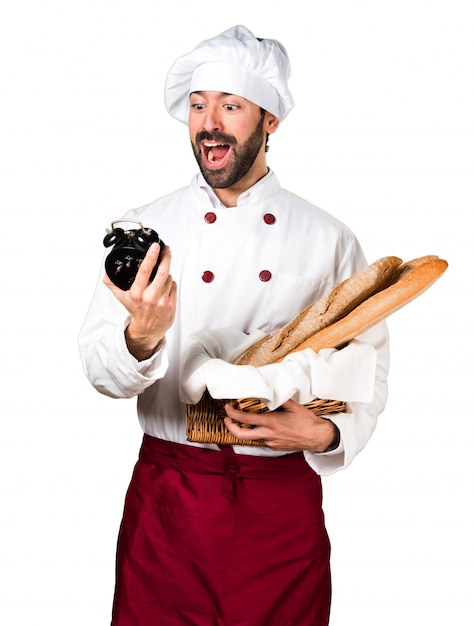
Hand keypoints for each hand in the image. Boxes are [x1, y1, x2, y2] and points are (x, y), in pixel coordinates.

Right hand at [104, 242, 176, 359]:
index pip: (145, 271)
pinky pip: (174, 286)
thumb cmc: (136, 312)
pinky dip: (170, 283)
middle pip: (162, 272)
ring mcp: (162, 301)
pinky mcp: (172, 304)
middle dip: (166, 258)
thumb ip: (112, 284)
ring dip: (166, 273)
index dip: (151, 257)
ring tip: (159, 278)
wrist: (146, 330)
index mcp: (137, 293)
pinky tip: (164, 287)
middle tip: (167, 249)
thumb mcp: (121, 298)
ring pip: (169, 278)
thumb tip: (106, 273)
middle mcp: (150, 297)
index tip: (155, 247)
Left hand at [223, 399, 339, 451]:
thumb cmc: (307, 422)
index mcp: (271, 422)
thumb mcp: (293, 406)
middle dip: (230, 427)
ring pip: (251, 438)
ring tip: (241, 422)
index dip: (233, 414)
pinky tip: (258, 428)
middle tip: (227, 419)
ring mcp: (271, 443)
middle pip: (241, 435)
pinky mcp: (275, 447)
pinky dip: (255, 434)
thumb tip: (270, 392)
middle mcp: (268, 434)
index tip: (228, 408)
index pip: (246, 419)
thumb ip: (279, 399)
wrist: (317, 438)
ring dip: (243, 431)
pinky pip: (261, 441)